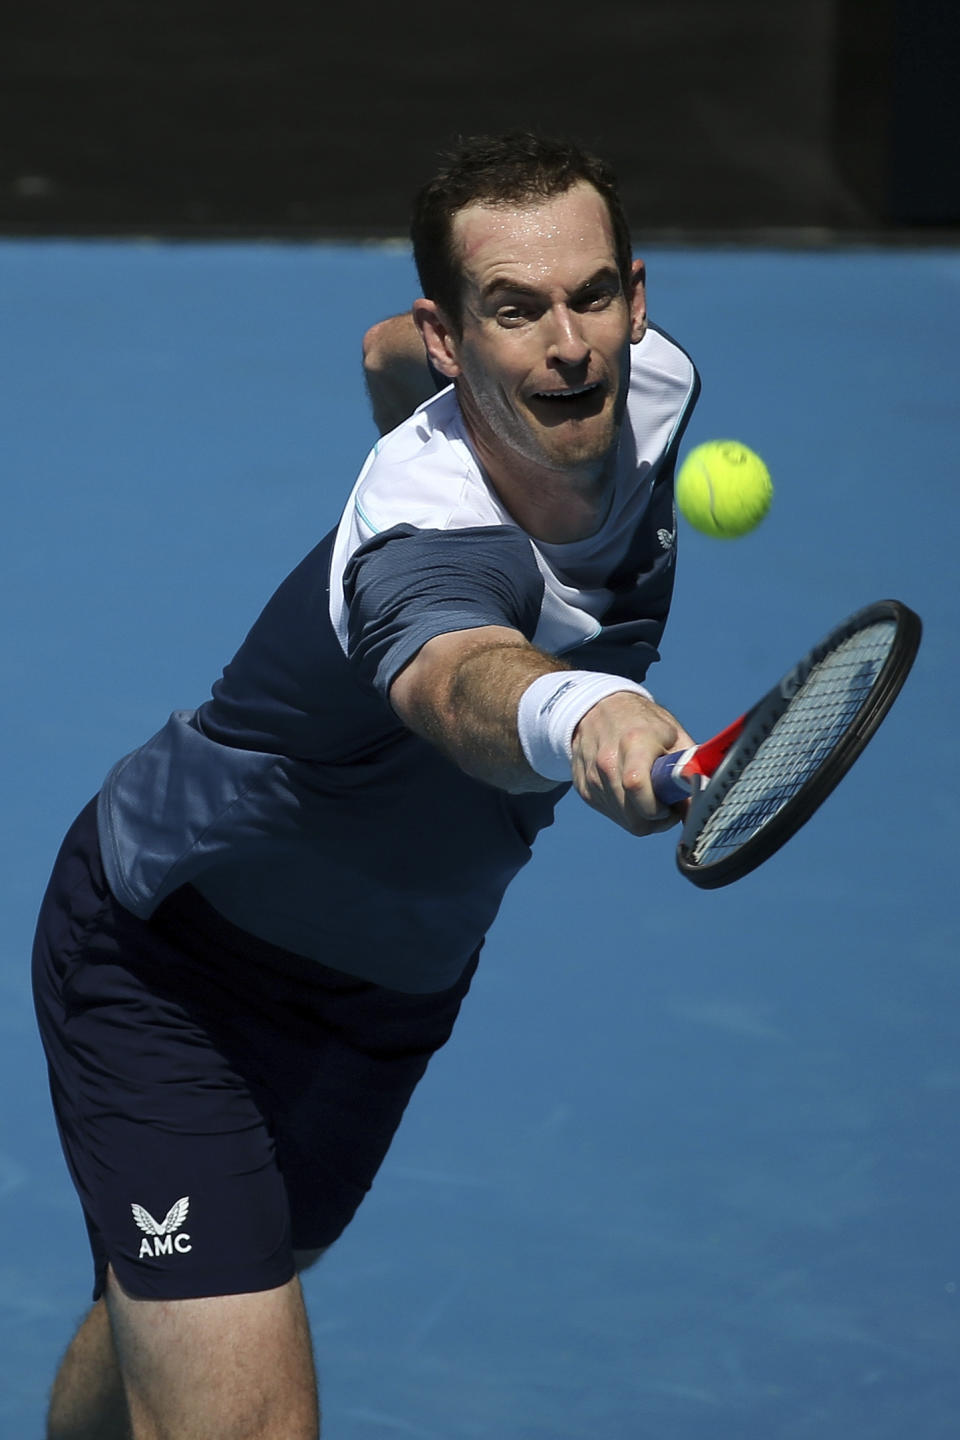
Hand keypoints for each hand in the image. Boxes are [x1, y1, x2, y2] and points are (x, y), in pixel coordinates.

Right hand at [570, 691, 694, 835]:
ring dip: (641, 816)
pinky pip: (611, 813)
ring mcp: (591, 776)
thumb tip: (703, 807)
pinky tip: (631, 791)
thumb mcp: (674, 737)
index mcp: (633, 742)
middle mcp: (606, 761)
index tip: (672, 805)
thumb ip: (689, 771)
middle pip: (632, 815)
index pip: (637, 787)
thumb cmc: (644, 723)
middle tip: (666, 804)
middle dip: (655, 819)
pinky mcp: (583, 787)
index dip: (660, 809)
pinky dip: (626, 810)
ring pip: (623, 819)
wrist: (599, 708)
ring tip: (649, 793)